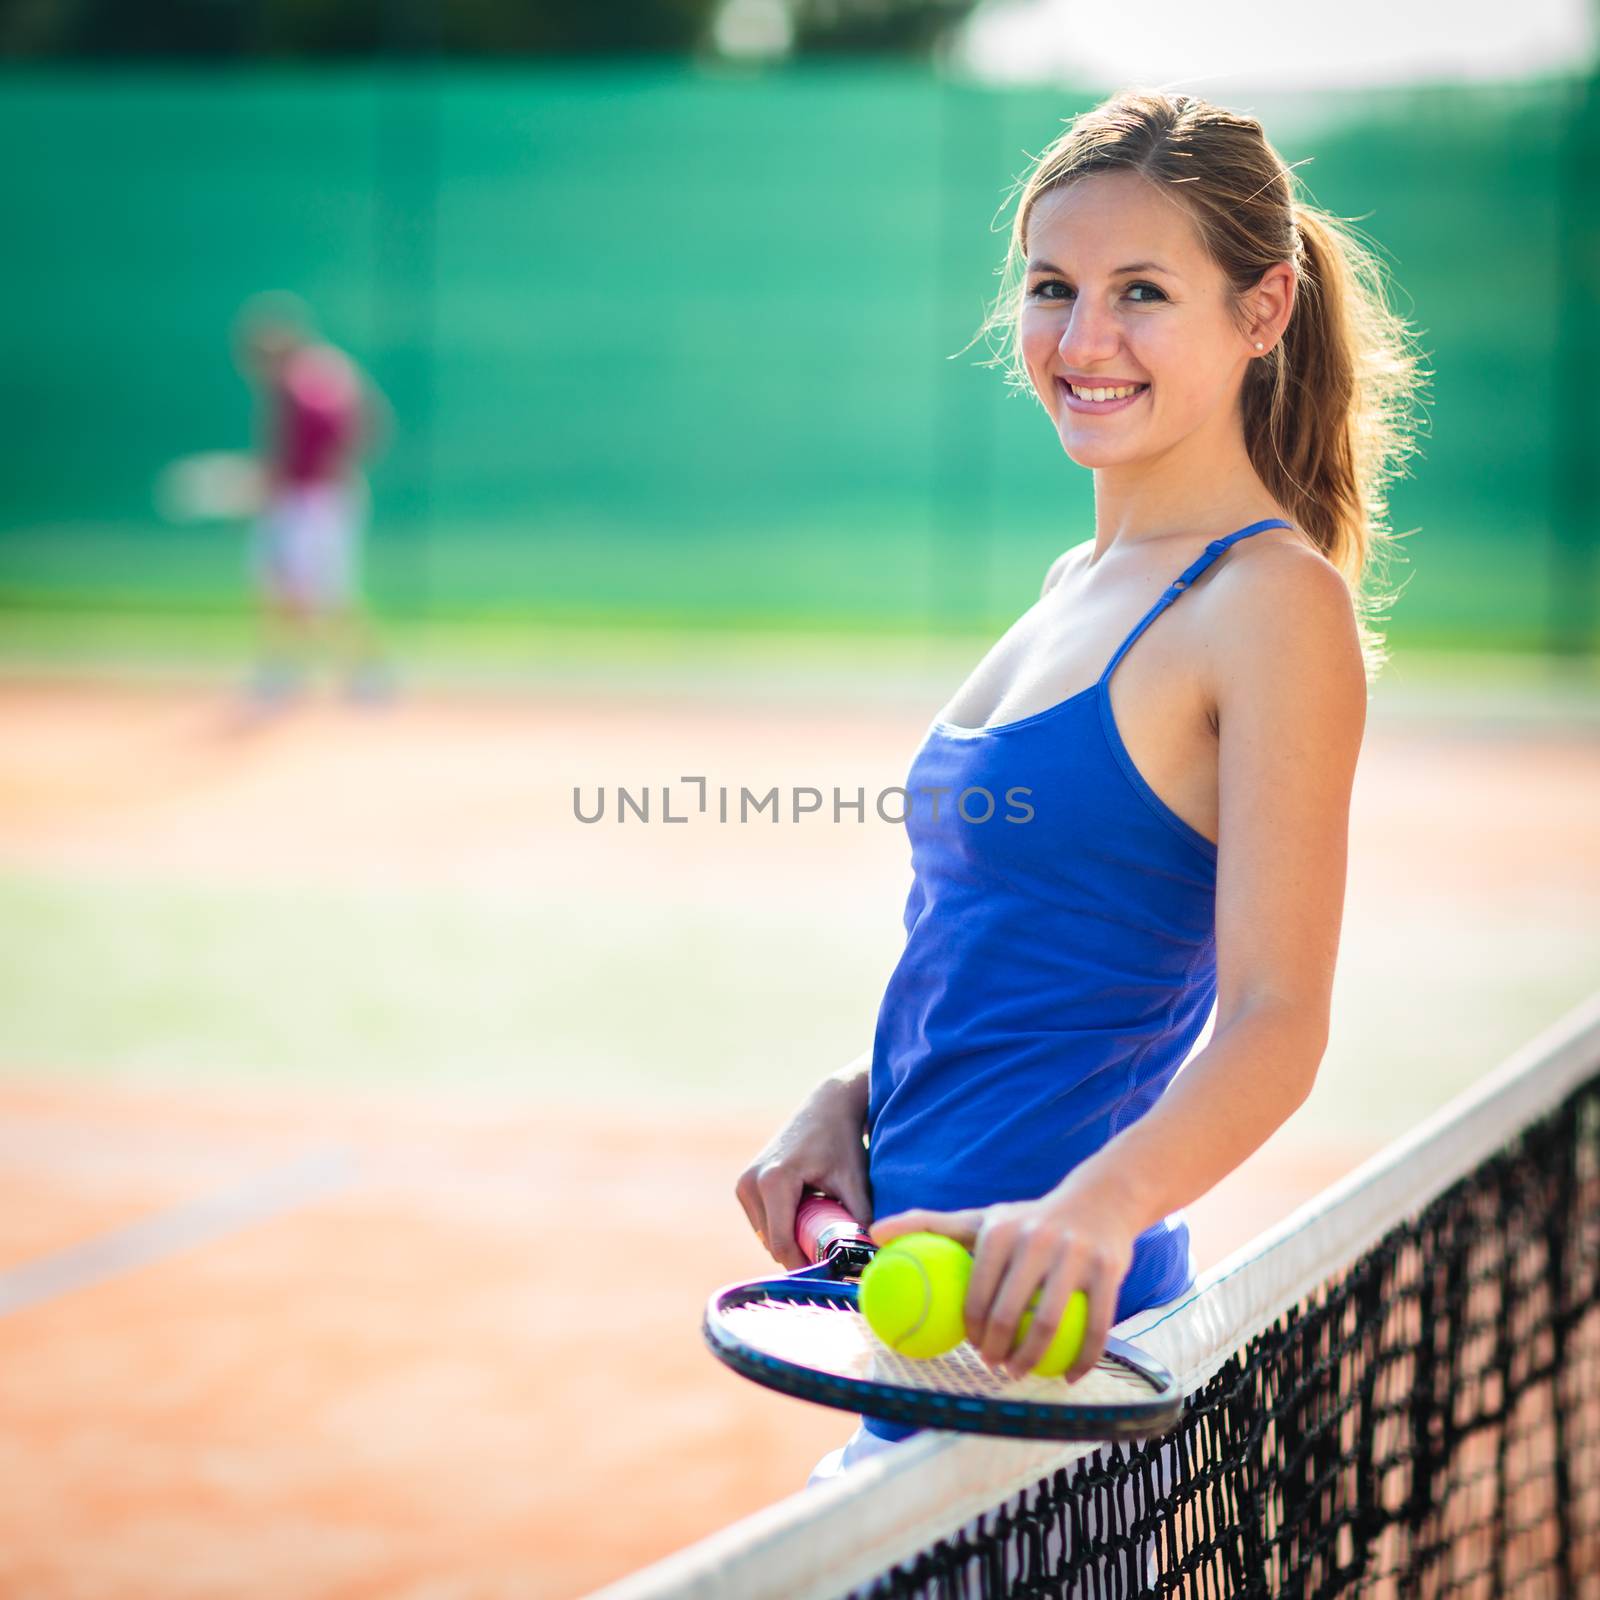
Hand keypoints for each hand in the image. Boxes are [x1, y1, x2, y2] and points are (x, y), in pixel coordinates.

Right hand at [735, 1080, 870, 1270]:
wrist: (827, 1107)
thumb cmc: (842, 1142)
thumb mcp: (854, 1181)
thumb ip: (861, 1219)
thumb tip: (872, 1256)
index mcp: (773, 1182)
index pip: (782, 1244)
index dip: (806, 1266)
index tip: (832, 1272)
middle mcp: (750, 1183)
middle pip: (773, 1243)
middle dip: (801, 1253)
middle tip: (833, 1250)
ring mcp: (744, 1184)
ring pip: (767, 1236)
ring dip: (792, 1240)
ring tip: (822, 1224)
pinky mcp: (744, 1185)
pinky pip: (763, 1223)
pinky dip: (784, 1226)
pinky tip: (807, 1211)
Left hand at [869, 1189, 1137, 1383]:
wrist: (1098, 1201)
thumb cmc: (1027, 1220)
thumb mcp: (980, 1217)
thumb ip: (928, 1223)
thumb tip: (873, 1232)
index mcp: (999, 1229)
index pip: (976, 1293)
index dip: (971, 1330)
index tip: (973, 1348)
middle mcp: (1036, 1239)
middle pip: (1010, 1314)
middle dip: (998, 1352)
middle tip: (994, 1367)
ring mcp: (1074, 1255)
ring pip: (1050, 1325)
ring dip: (1033, 1361)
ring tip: (1022, 1374)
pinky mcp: (1107, 1270)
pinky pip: (1095, 1327)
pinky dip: (1081, 1360)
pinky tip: (1070, 1378)